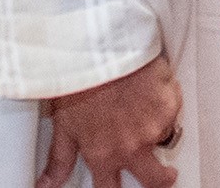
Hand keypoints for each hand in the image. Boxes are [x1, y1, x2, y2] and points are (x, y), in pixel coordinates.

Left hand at [38, 55, 180, 187]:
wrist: (102, 45)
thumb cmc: (80, 78)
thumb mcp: (63, 122)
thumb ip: (60, 158)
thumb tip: (46, 185)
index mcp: (103, 153)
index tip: (118, 184)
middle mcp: (131, 146)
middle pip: (155, 179)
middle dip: (161, 179)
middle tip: (165, 175)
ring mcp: (154, 126)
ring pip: (164, 137)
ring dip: (158, 127)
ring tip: (145, 106)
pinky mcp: (170, 104)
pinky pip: (173, 110)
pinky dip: (165, 101)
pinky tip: (151, 86)